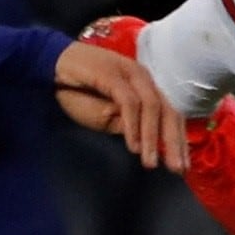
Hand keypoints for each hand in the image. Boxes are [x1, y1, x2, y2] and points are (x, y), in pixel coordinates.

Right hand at [52, 39, 187, 172]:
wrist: (52, 66)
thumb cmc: (78, 91)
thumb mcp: (105, 117)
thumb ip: (126, 125)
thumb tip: (147, 141)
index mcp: (146, 86)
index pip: (170, 114)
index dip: (178, 140)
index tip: (182, 165)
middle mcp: (143, 78)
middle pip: (168, 111)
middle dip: (174, 142)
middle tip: (177, 169)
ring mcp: (129, 73)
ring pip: (152, 107)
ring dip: (152, 138)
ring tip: (151, 163)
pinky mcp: (113, 74)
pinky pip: (129, 102)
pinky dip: (133, 125)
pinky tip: (133, 146)